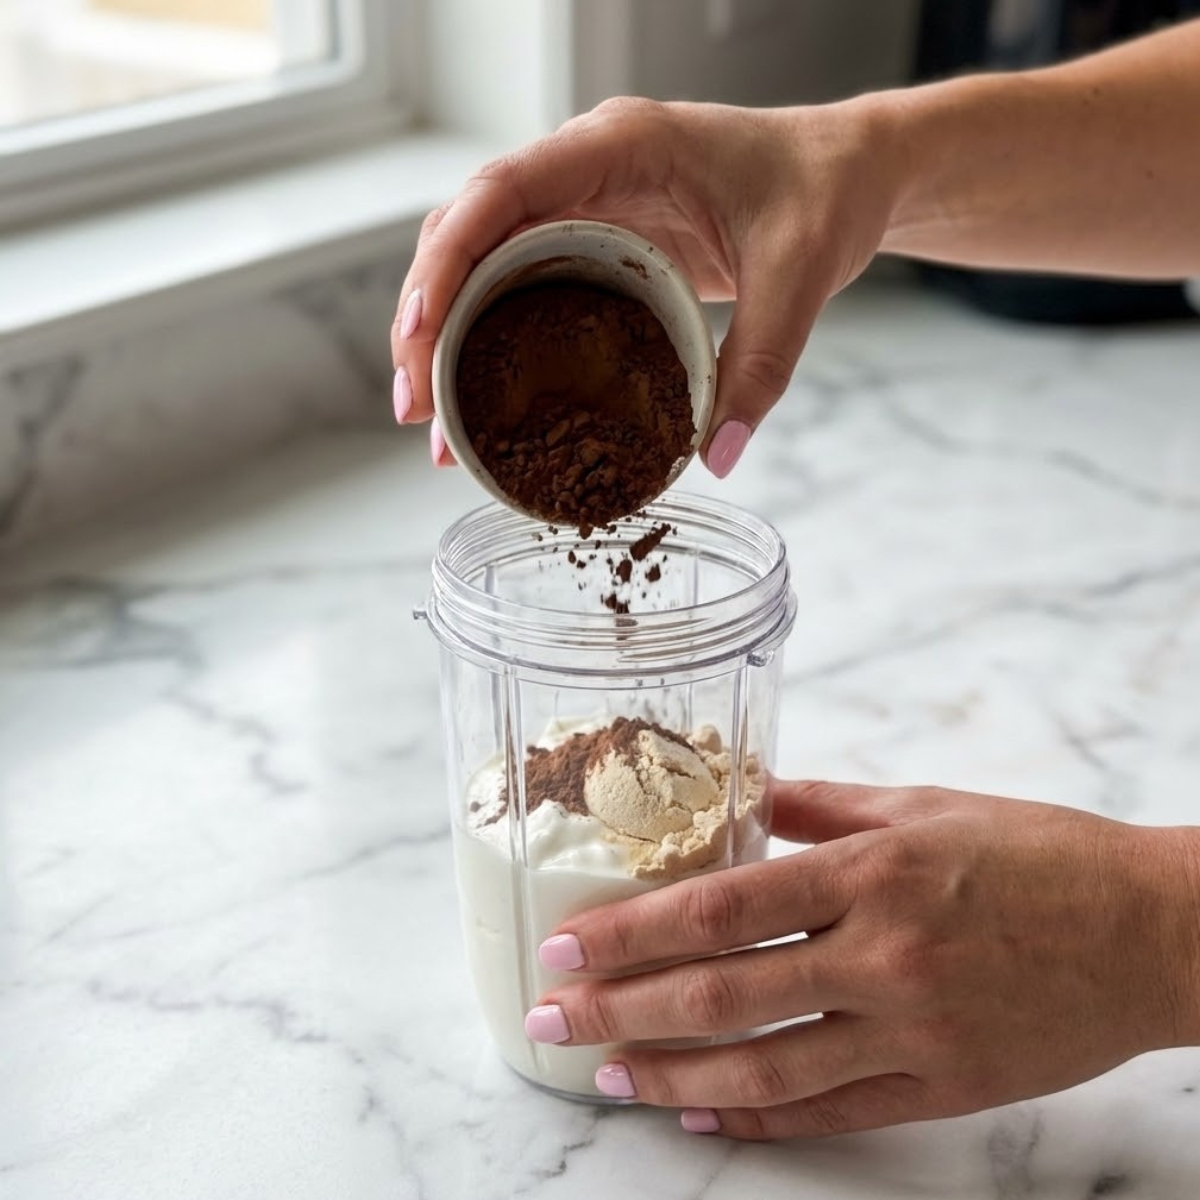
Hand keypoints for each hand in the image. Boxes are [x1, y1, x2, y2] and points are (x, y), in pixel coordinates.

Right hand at [391, 98, 895, 473]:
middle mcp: (586, 167)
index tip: (417, 337)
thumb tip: (715, 455)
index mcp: (620, 147)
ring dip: (447, 335)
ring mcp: (584, 202)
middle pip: (467, 231)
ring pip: (481, 259)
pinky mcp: (594, 239)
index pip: (501, 192)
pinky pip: (519, 279)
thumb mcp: (799, 276)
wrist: (848, 174)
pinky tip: (482, 395)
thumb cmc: (823, 194)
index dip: (445, 262)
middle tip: (415, 409)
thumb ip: (760, 362)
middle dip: (426, 318)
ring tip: (434, 421)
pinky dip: (491, 336)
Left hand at [527, 781, 1199, 1138]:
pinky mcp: (941, 1088)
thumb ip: (824, 805)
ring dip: (673, 1079)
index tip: (568, 945)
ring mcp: (911, 1032)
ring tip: (609, 1077)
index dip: (630, 931)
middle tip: (554, 1019)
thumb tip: (745, 796)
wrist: (1150, 932)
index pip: (720, 907)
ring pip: (765, 1071)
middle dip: (622, 1010)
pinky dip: (758, 1121)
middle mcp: (881, 955)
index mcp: (871, 871)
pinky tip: (703, 1117)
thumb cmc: (1038, 853)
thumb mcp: (924, 804)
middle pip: (722, 994)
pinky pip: (830, 1114)